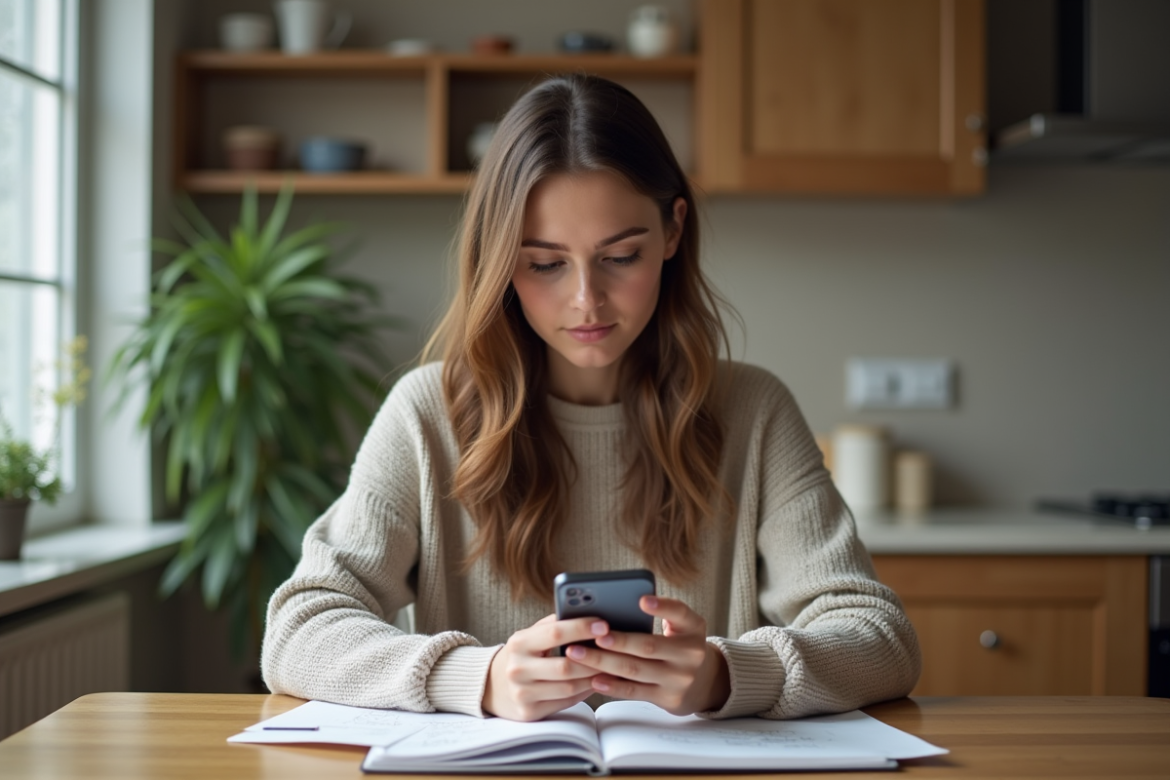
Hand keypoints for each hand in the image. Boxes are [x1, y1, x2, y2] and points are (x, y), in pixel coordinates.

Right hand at [482, 614, 606, 720]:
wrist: (491, 686)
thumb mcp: (530, 635)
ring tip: (611, 666)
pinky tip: (596, 682)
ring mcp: (522, 693)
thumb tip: (588, 612)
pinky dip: (585, 691)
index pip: (555, 633)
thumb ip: (554, 624)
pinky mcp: (529, 712)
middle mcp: (517, 669)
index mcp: (519, 643)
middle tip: (616, 651)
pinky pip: (566, 702)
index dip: (582, 628)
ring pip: (569, 687)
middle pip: (566, 666)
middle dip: (594, 658)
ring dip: (594, 677)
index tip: (604, 624)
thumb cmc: (522, 655)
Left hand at [564, 596, 729, 715]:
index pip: (680, 613)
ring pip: (635, 670)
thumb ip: (660, 616)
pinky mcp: (668, 698)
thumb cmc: (678, 645)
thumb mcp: (680, 627)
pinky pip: (635, 691)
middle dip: (617, 641)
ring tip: (578, 654)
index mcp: (693, 628)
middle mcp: (691, 654)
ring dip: (603, 662)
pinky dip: (612, 685)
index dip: (662, 606)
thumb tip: (613, 611)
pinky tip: (593, 679)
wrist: (702, 682)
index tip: (641, 600)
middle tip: (592, 635)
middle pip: (648, 646)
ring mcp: (679, 678)